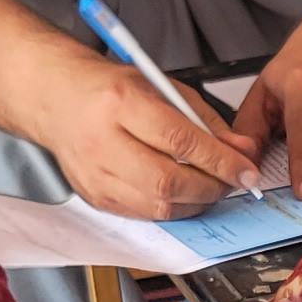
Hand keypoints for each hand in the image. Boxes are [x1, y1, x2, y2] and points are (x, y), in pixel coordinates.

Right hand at [33, 46, 260, 220]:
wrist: (56, 100)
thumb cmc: (108, 89)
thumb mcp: (161, 87)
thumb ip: (204, 119)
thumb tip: (240, 150)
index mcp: (121, 103)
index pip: (181, 141)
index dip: (221, 161)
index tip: (245, 170)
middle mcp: (103, 141)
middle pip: (169, 181)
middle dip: (212, 187)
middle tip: (231, 182)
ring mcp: (95, 175)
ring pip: (158, 206)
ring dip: (195, 202)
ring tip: (209, 187)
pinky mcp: (94, 197)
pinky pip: (144, 215)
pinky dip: (171, 208)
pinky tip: (181, 194)